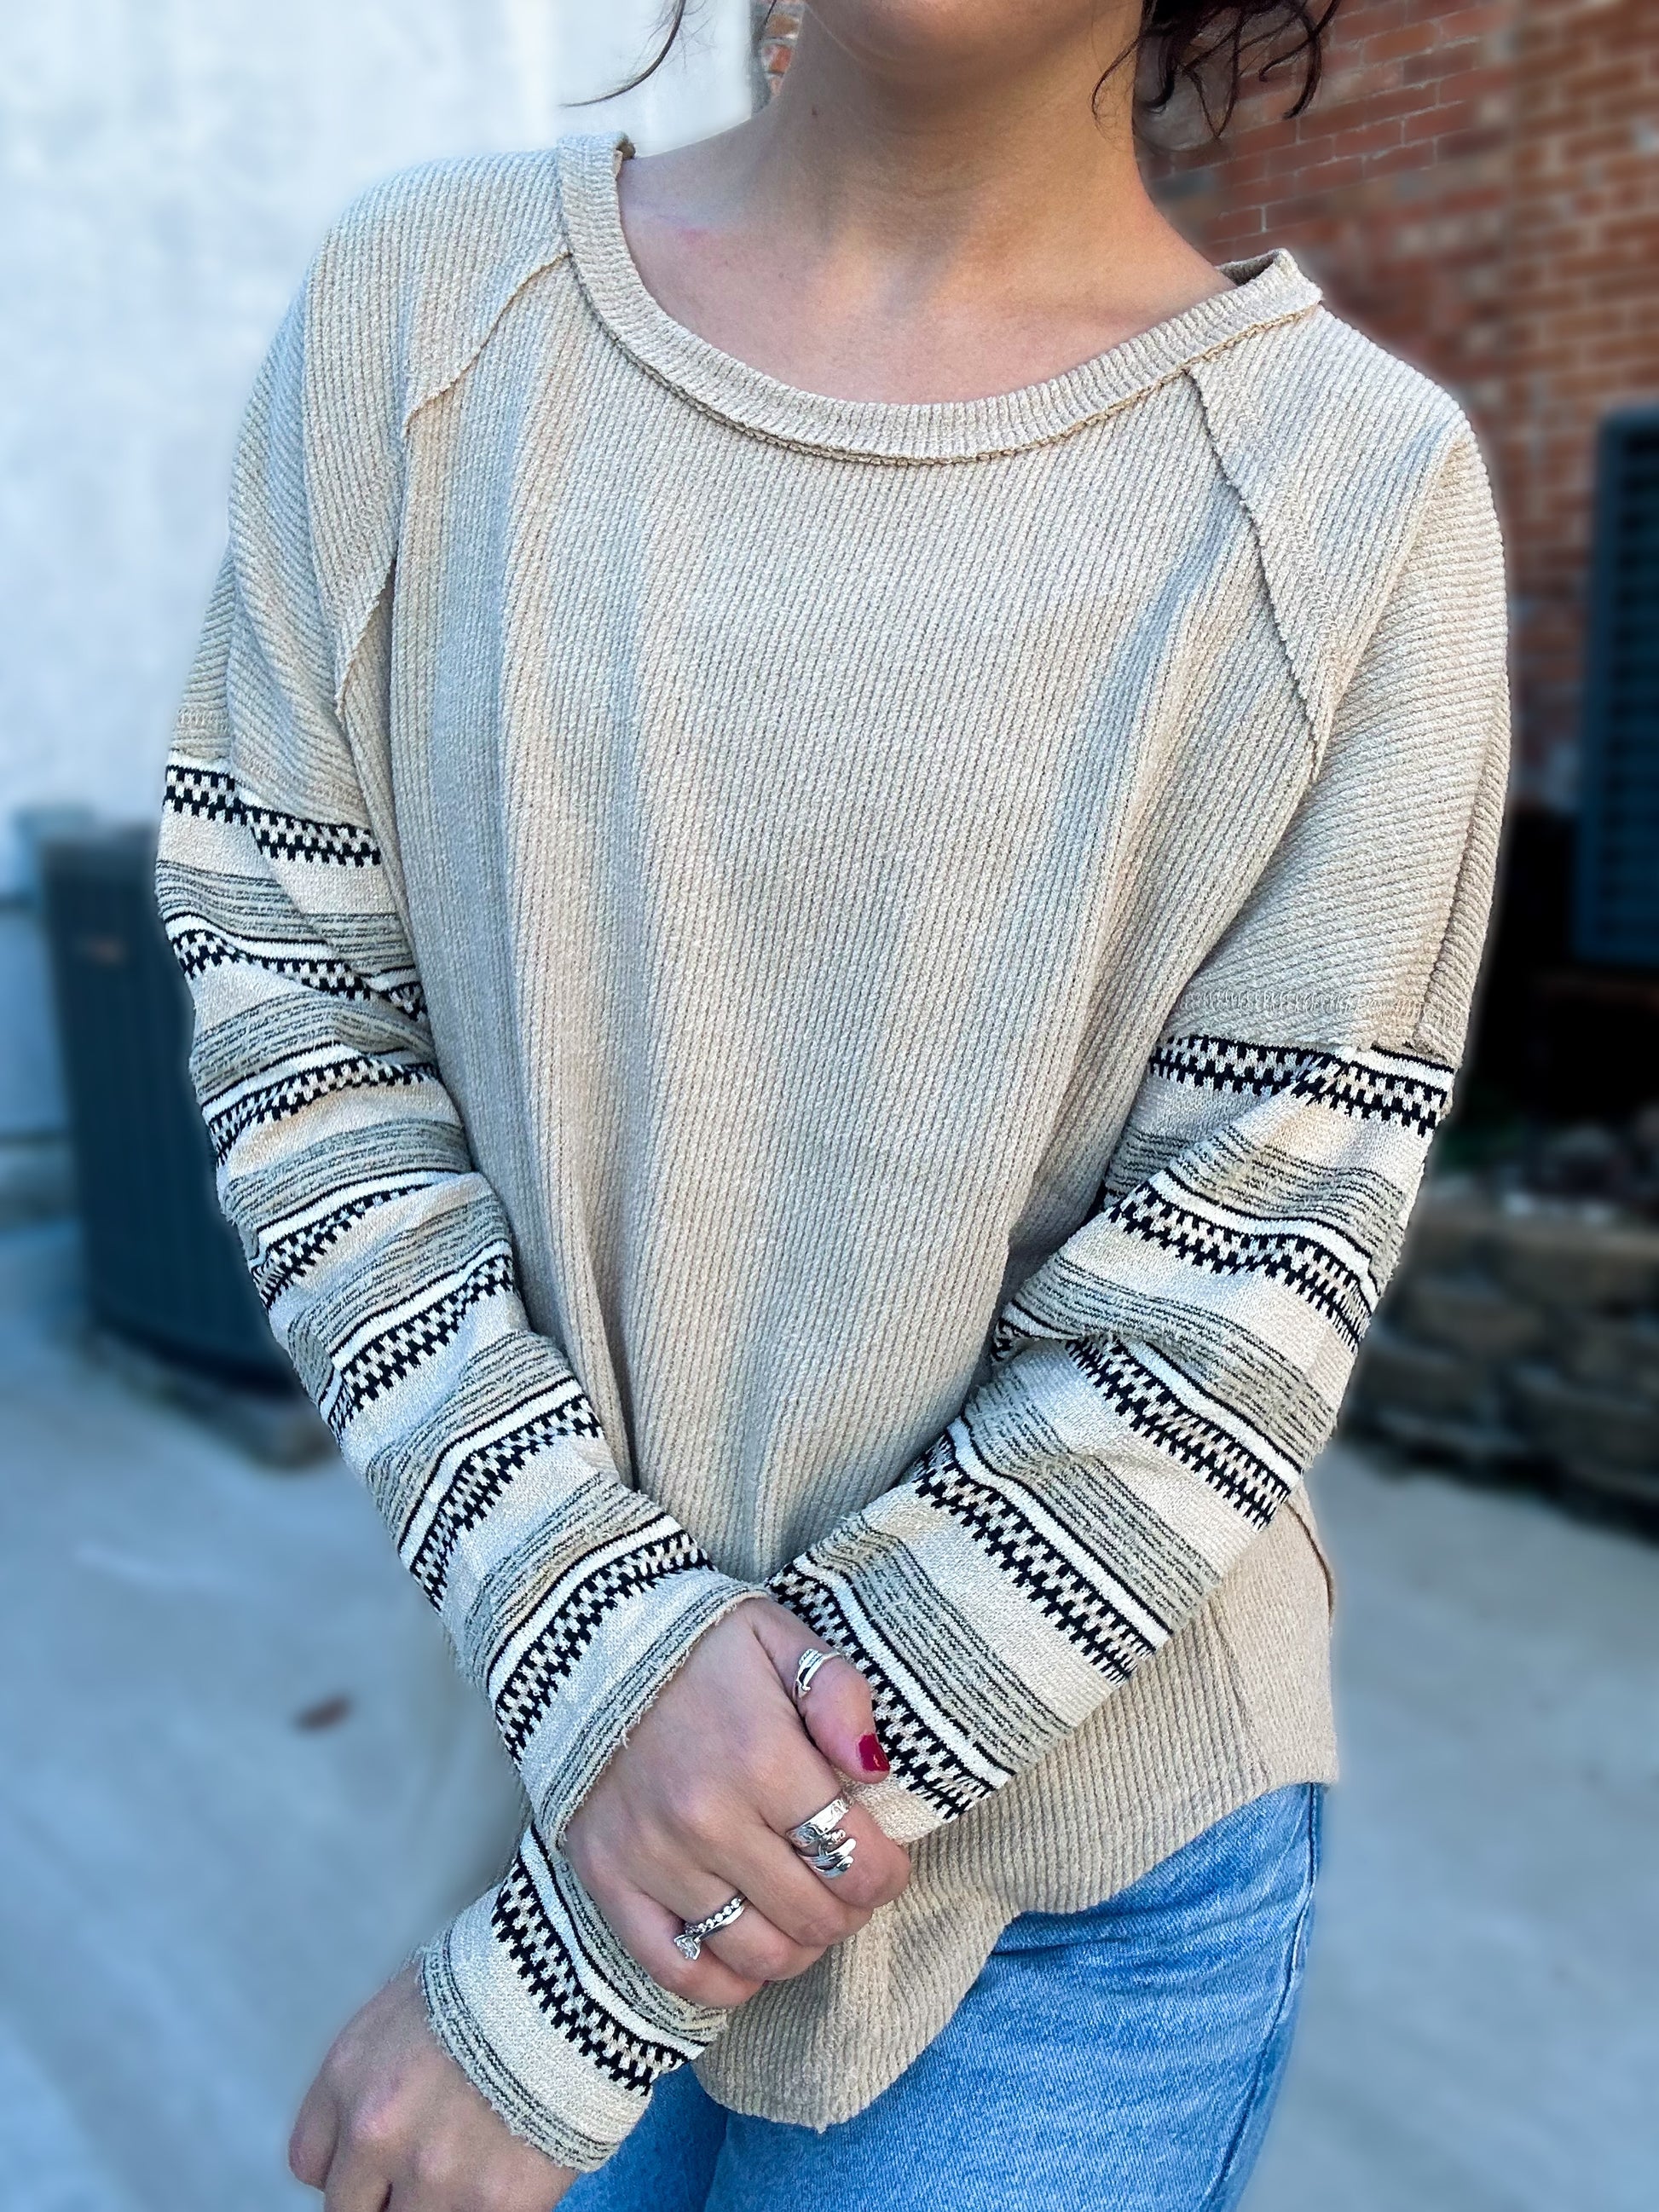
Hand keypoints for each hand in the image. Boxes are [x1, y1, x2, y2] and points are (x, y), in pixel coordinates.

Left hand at [289, 1964, 573, 2209]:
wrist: (577, 1976)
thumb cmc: (501, 1975)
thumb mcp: (412, 2002)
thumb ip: (379, 2072)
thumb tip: (383, 2123)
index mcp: (349, 2078)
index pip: (311, 2164)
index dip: (350, 2164)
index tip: (377, 2160)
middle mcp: (375, 2135)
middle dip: (382, 2196)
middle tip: (424, 2169)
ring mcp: (430, 2177)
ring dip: (433, 2204)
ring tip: (470, 2168)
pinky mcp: (489, 2206)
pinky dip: (483, 2210)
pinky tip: (507, 2173)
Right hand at [563, 1596, 910, 2006]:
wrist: (584, 1641)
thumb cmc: (697, 1644)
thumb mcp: (781, 1639)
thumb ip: (840, 1697)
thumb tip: (876, 1771)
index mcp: (762, 1756)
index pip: (855, 1857)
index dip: (887, 1874)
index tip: (887, 1863)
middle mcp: (708, 1819)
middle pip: (812, 1913)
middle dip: (849, 1909)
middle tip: (849, 1887)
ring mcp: (654, 1857)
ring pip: (755, 1952)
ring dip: (799, 1947)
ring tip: (805, 1914)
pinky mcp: (608, 1880)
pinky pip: (676, 1969)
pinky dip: (724, 1982)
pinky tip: (747, 1955)